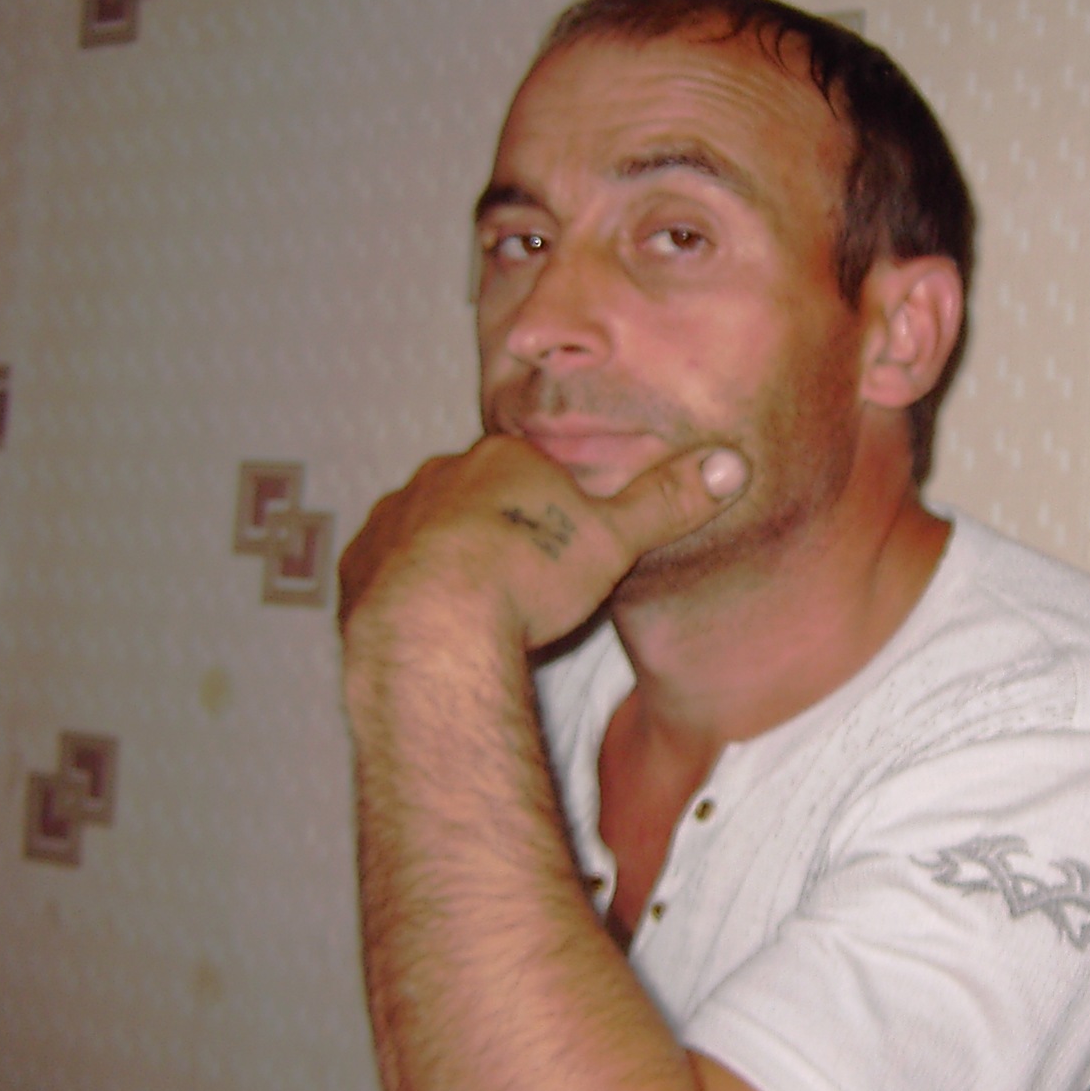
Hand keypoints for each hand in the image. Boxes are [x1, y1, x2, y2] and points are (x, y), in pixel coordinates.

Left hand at [338, 435, 748, 651]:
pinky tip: (429, 624)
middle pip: (475, 496)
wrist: (434, 630)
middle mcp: (439, 476)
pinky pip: (384, 570)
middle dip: (497, 531)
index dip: (549, 511)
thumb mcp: (615, 540)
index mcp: (502, 460)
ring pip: (425, 530)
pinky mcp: (357, 568)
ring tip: (477, 610)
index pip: (530, 472)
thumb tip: (733, 462)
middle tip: (523, 584)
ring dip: (447, 559)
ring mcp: (391, 520)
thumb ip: (667, 502)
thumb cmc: (528, 579)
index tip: (561, 551)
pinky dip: (405, 591)